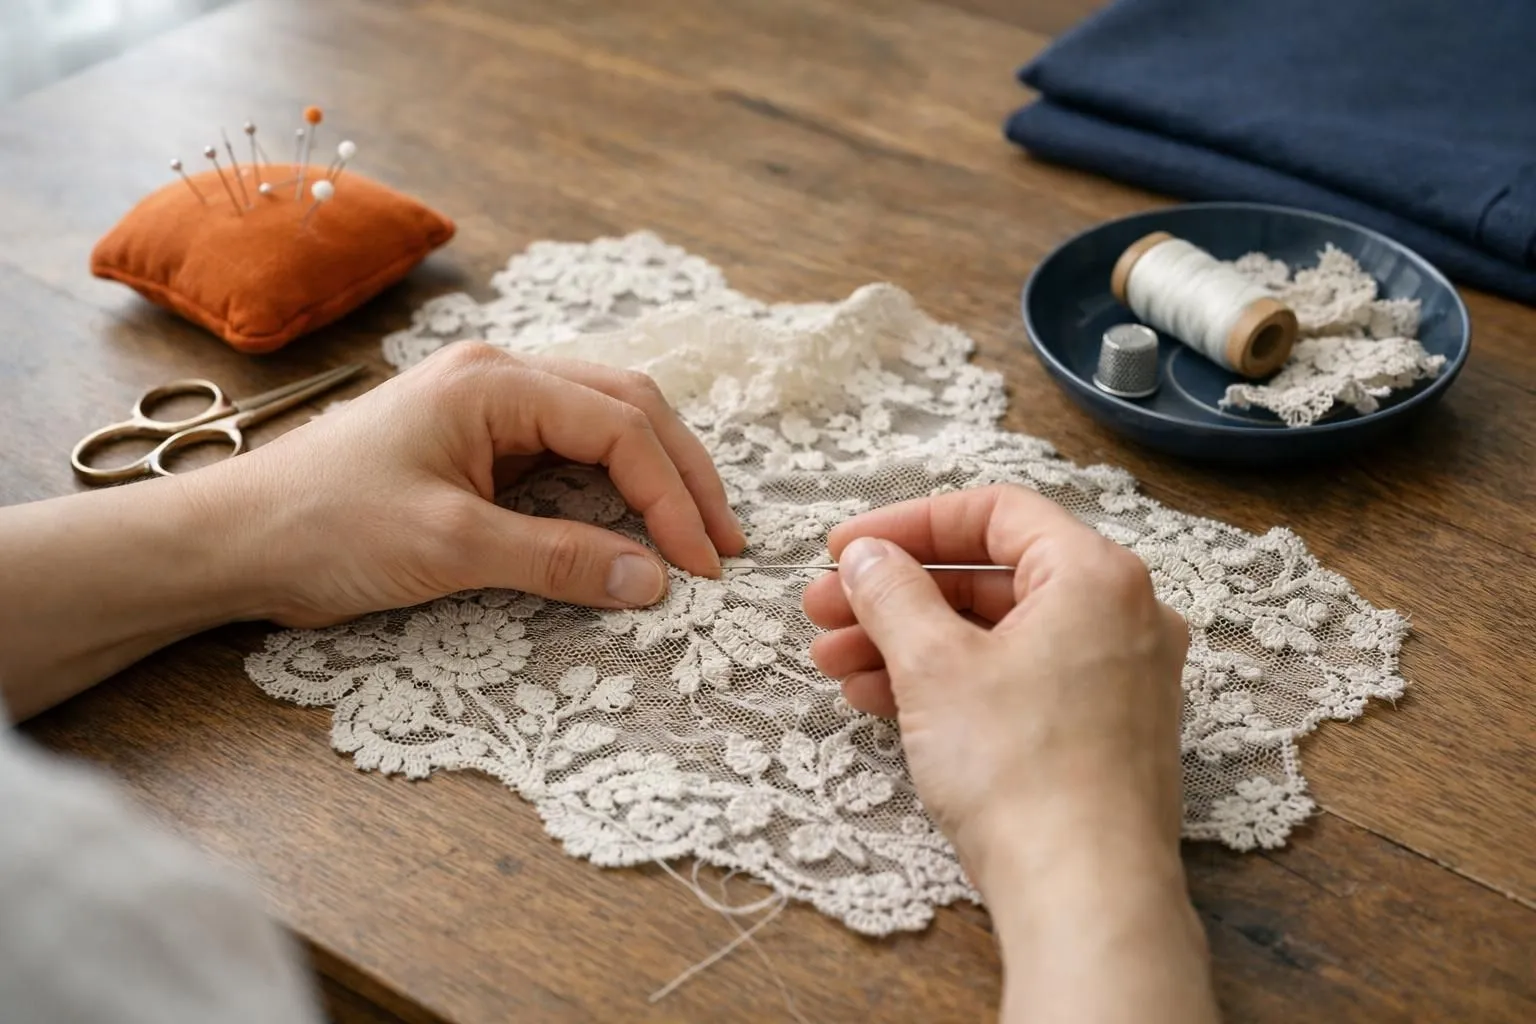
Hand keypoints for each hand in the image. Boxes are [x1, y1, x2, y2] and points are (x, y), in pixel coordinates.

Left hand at [215, 341, 745, 626]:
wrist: (234, 539)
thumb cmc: (324, 528)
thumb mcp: (447, 547)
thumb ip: (557, 559)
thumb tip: (653, 581)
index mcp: (495, 381)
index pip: (619, 427)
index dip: (672, 497)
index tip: (702, 565)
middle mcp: (501, 377)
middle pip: (628, 408)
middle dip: (684, 475)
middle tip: (725, 546)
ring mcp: (490, 406)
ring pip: (606, 423)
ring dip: (658, 475)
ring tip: (698, 533)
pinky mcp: (480, 442)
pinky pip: (570, 451)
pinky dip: (615, 484)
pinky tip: (638, 519)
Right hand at [801, 484, 1187, 889]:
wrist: (1084, 895)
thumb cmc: (1023, 772)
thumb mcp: (934, 666)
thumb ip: (892, 592)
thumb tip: (868, 557)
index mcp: (1097, 574)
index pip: (993, 513)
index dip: (907, 524)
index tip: (845, 548)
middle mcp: (1123, 615)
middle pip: (990, 576)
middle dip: (896, 593)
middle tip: (825, 609)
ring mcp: (1120, 677)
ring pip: (998, 634)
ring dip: (910, 642)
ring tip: (836, 663)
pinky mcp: (1104, 731)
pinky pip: (1018, 680)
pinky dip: (952, 682)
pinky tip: (881, 701)